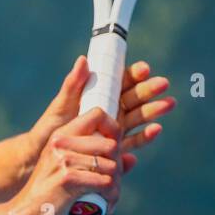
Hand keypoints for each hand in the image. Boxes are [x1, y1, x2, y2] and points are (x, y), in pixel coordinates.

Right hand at [8, 107, 121, 214]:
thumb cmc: (50, 195)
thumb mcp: (69, 172)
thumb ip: (99, 163)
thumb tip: (132, 159)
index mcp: (61, 136)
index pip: (98, 114)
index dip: (114, 128)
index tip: (114, 151)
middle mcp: (61, 143)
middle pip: (111, 145)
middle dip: (118, 168)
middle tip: (113, 186)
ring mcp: (63, 159)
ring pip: (112, 166)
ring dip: (116, 187)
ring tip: (109, 198)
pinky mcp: (67, 178)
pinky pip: (106, 182)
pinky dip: (112, 197)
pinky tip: (107, 206)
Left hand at [21, 56, 174, 178]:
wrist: (47, 156)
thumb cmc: (51, 127)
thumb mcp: (61, 104)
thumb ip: (73, 84)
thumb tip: (83, 59)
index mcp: (100, 95)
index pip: (121, 81)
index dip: (134, 74)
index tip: (143, 69)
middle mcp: (112, 110)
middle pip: (135, 97)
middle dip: (149, 90)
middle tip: (162, 84)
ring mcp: (116, 128)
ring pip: (139, 116)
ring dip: (154, 110)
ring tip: (167, 104)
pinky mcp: (117, 147)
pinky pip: (134, 141)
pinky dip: (146, 136)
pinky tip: (156, 129)